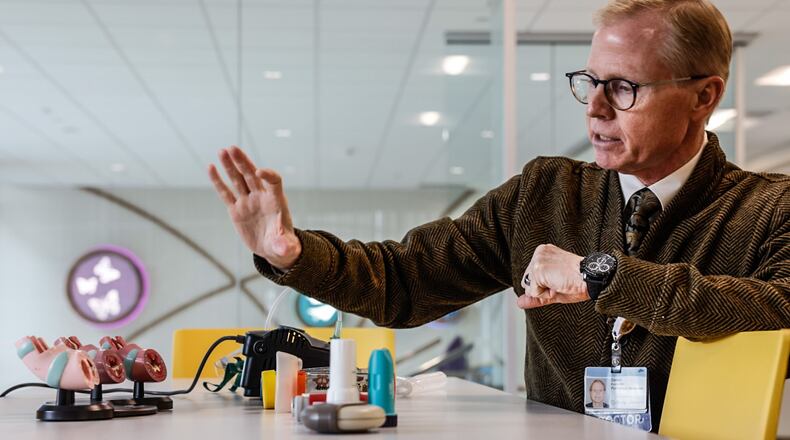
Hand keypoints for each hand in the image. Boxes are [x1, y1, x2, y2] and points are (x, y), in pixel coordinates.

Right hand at [208, 146, 301, 270]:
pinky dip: (218, 181)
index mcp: (277, 202)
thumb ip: (285, 246)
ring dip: (230, 165)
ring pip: (238, 180)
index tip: (260, 172)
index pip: (274, 182)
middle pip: (252, 175)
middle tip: (233, 148)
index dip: (268, 175)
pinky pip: (225, 193)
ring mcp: (248, 202)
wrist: (272, 247)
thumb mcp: (286, 246)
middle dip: (243, 162)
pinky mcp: (236, 210)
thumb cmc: (283, 244)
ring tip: (222, 151)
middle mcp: (262, 198)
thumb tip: (285, 249)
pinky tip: (211, 167)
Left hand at [517, 244, 588, 308]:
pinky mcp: (538, 269)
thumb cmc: (577, 283)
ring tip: (560, 283)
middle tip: (561, 282)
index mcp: (544, 252)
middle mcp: (539, 252)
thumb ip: (535, 295)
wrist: (591, 279)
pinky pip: (533, 292)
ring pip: (529, 287)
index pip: (531, 277)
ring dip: (544, 291)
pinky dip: (546, 294)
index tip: (560, 279)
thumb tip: (519, 302)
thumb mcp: (552, 289)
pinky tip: (558, 284)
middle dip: (542, 288)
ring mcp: (538, 260)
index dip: (545, 285)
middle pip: (527, 282)